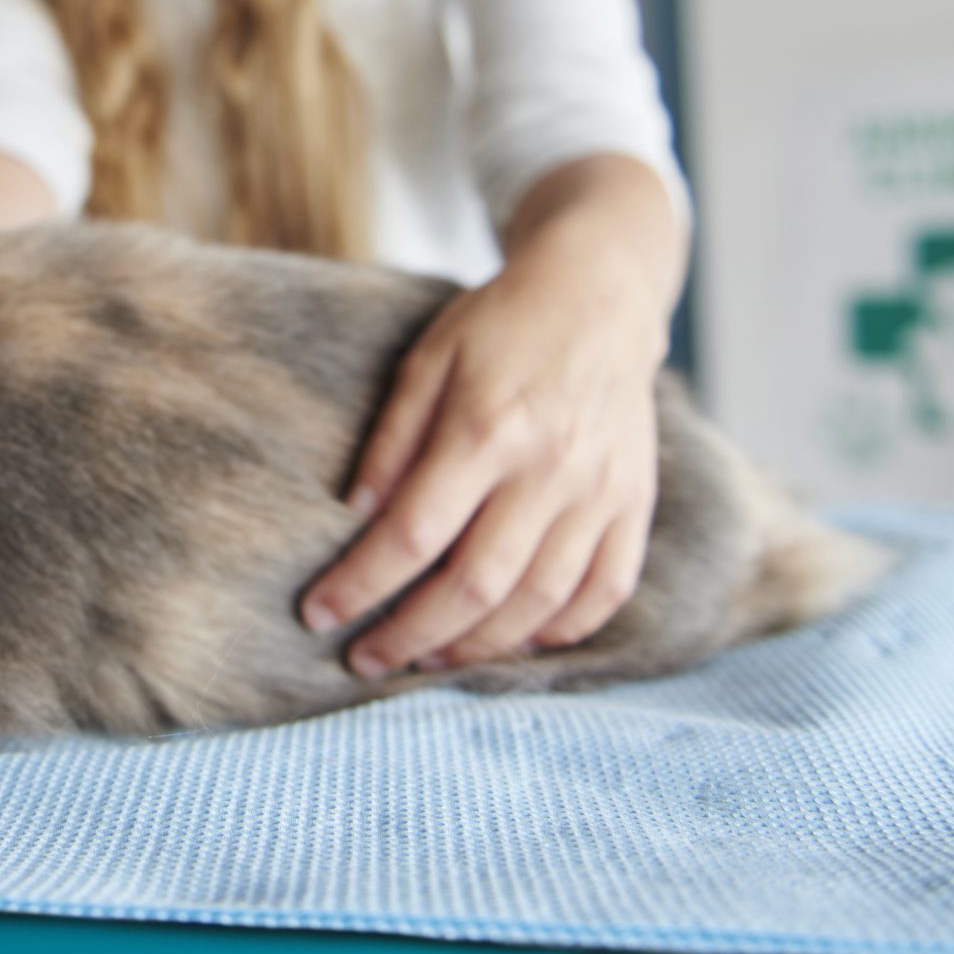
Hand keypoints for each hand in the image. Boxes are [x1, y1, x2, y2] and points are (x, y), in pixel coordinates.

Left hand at [298, 189, 673, 677]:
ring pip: (538, 602)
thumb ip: (391, 442)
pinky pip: (605, 591)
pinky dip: (560, 631)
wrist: (600, 293)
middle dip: (410, 635)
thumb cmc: (501, 324)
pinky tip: (512, 642)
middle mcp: (550, 468)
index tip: (317, 614)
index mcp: (488, 428)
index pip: (414, 534)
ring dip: (477, 646)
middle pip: (475, 585)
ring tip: (428, 658)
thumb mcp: (427, 359)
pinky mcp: (636, 503)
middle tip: (366, 661)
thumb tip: (356, 521)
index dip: (361, 584)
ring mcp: (601, 492)